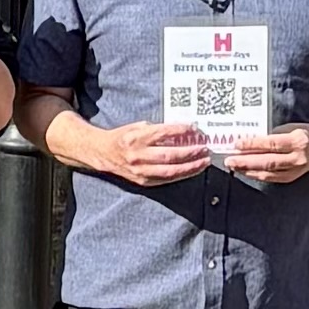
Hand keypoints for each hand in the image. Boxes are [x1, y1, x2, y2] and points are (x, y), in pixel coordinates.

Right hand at [103, 118, 218, 187]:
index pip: (163, 133)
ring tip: (203, 162)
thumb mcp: (136, 127)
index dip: (181, 131)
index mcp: (136, 138)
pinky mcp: (143, 181)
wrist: (103, 154)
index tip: (194, 129)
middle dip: (190, 153)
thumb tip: (180, 132)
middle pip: (170, 155)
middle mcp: (138, 155)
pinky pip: (166, 179)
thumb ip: (156, 130)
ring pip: (170, 171)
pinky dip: (181, 175)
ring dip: (190, 167)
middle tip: (205, 149)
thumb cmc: (122, 138)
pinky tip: (191, 170)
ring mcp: (140, 170)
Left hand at [229, 122, 308, 183]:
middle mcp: (298, 156)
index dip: (252, 145)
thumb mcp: (291, 127)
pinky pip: (274, 178)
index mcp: (298, 140)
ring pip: (269, 172)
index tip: (237, 144)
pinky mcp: (294, 176)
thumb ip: (273, 134)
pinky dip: (259, 175)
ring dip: (249, 170)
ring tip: (235, 167)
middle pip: (268, 161)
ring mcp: (297, 169)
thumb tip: (250, 140)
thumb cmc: (307, 132)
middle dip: (246, 162)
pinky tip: (248, 172)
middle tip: (230, 160)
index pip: (271, 143)